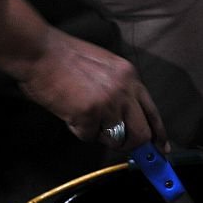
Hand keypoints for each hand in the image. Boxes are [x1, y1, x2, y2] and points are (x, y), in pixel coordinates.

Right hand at [16, 28, 169, 151]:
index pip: (152, 111)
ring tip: (84, 116)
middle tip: (121, 147)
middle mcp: (125, 90)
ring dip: (100, 135)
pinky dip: (78, 130)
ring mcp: (108, 103)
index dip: (158, 134)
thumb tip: (125, 116)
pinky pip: (88, 136)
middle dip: (133, 146)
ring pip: (116, 139)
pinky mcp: (89, 114)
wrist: (41, 52)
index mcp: (130, 77)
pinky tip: (70, 112)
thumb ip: (120, 89)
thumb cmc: (66, 58)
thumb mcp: (106, 67)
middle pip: (142, 133)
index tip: (161, 149)